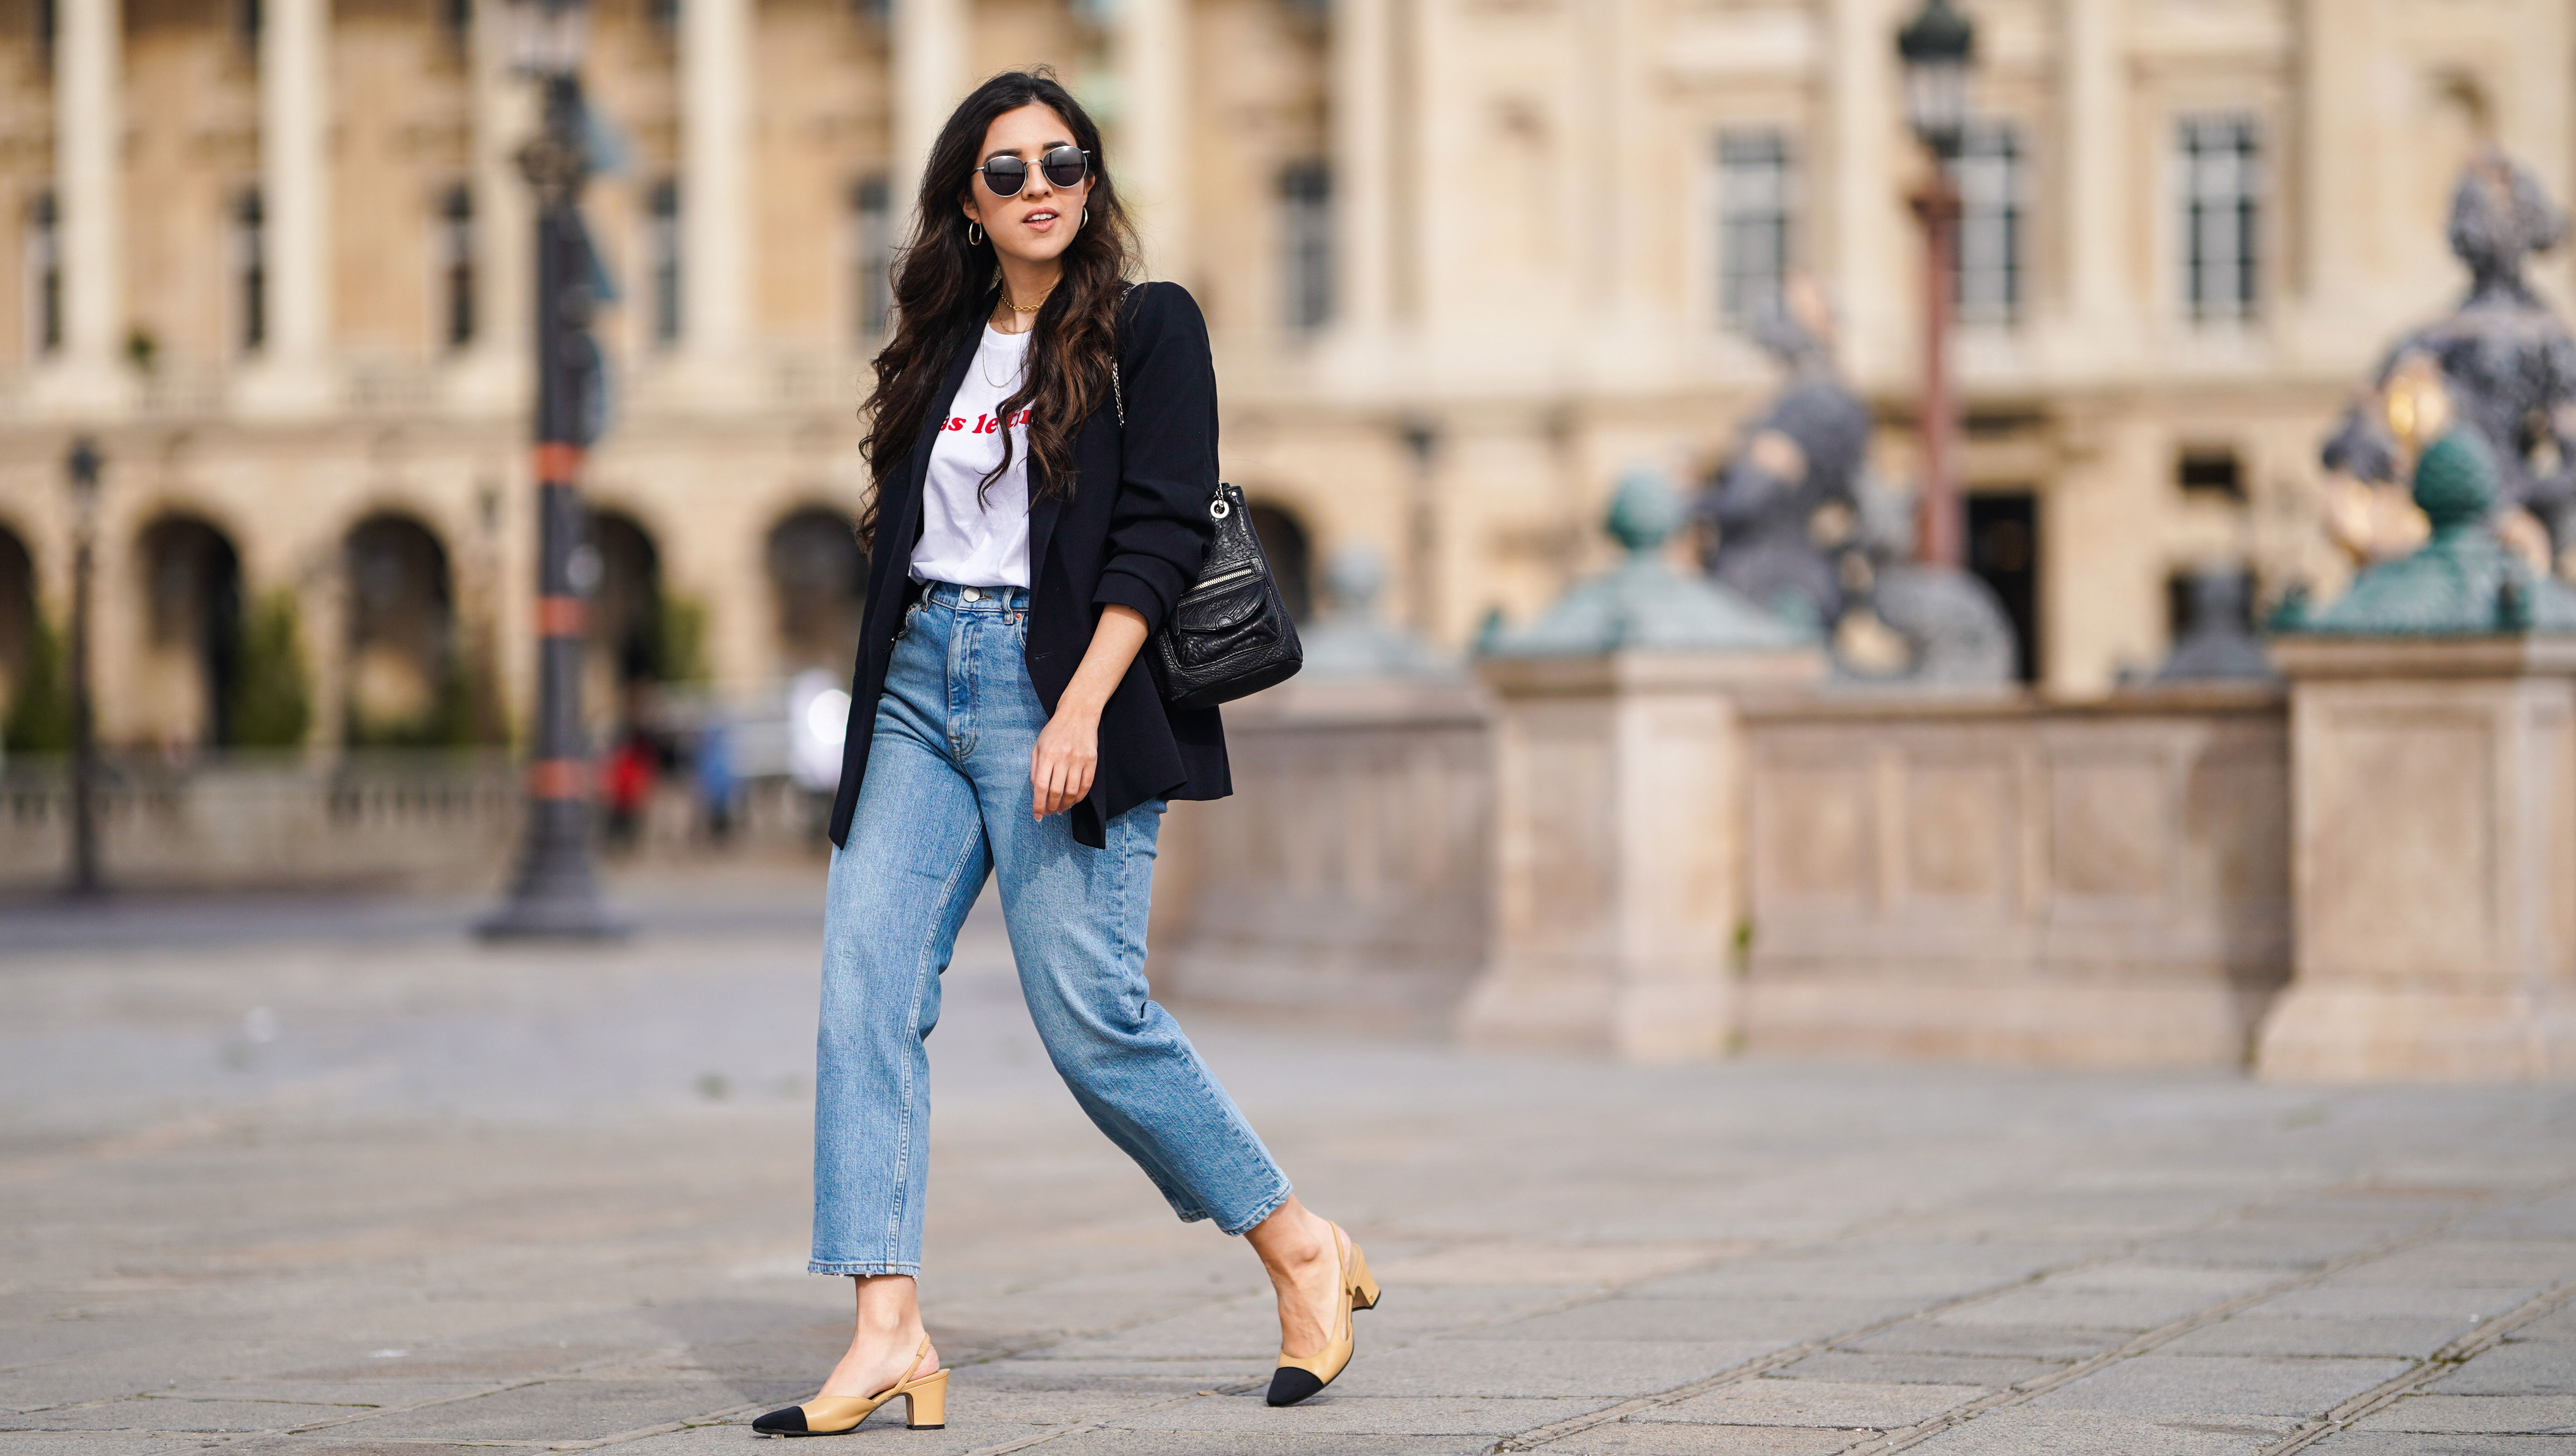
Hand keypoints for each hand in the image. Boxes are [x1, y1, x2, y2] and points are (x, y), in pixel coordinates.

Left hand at [1030, 700, 1100, 818]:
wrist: (1078, 714)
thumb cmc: (1054, 731)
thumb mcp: (1038, 745)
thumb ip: (1034, 767)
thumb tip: (1035, 790)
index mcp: (1047, 754)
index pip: (1040, 786)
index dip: (1038, 804)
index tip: (1037, 816)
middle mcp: (1063, 758)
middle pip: (1056, 791)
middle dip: (1051, 807)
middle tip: (1049, 813)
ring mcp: (1079, 760)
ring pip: (1072, 791)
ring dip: (1065, 805)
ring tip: (1060, 810)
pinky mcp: (1091, 761)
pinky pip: (1086, 785)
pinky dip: (1079, 797)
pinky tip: (1073, 801)